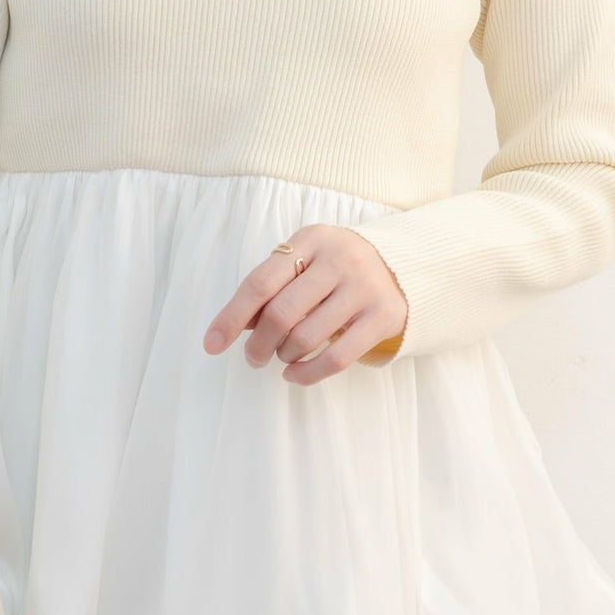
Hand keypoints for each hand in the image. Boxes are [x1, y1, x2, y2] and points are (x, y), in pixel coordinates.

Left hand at [202, 224, 406, 384]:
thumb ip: (272, 288)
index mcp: (311, 240)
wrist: (402, 267)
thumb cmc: (335, 269)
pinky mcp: (382, 317)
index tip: (212, 343)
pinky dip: (307, 373)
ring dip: (284, 355)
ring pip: (307, 337)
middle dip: (258, 344)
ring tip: (282, 356)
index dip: (232, 316)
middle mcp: (339, 260)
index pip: (261, 281)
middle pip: (282, 313)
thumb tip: (232, 327)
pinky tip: (295, 374)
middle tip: (253, 358)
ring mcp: (363, 288)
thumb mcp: (304, 263)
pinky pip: (336, 357)